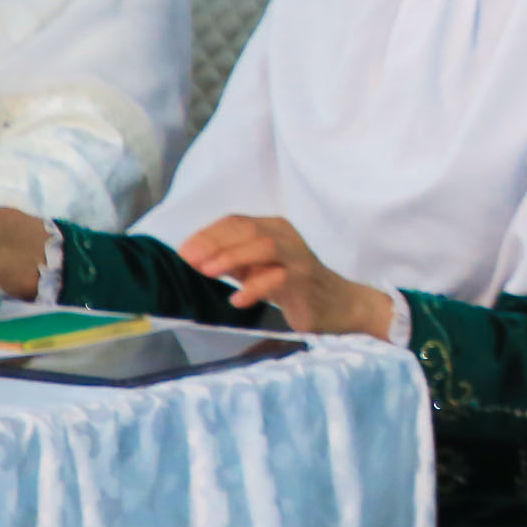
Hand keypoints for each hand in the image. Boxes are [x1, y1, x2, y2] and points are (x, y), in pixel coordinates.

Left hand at [173, 215, 394, 338]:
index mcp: (275, 229)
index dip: (208, 234)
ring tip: (209, 272)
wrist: (341, 304)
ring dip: (233, 257)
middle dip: (216, 243)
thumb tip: (195, 258)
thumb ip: (233, 262)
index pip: (237, 222)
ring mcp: (298, 259)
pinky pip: (279, 279)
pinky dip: (255, 288)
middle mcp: (287, 237)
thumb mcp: (259, 269)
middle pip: (249, 230)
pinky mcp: (305, 282)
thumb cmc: (296, 285)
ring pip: (265, 247)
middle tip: (190, 259)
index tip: (185, 250)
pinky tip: (238, 300)